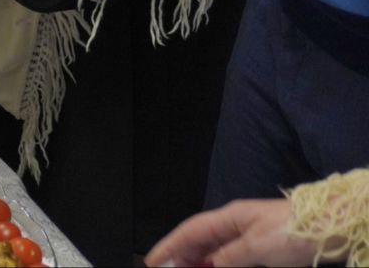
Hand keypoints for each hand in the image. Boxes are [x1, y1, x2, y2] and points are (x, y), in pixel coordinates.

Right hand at [145, 199, 317, 266]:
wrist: (328, 226)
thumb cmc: (292, 229)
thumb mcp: (256, 246)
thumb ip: (229, 257)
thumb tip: (209, 266)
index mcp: (229, 217)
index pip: (190, 231)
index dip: (169, 245)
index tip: (153, 261)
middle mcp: (235, 224)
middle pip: (199, 241)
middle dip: (181, 256)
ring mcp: (248, 236)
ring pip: (214, 251)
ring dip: (199, 262)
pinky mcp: (262, 249)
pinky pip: (231, 257)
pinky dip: (219, 265)